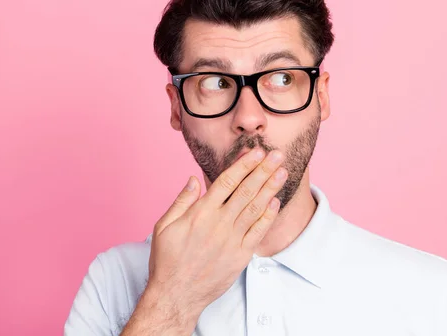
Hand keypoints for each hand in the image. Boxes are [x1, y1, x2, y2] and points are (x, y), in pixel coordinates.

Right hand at [147, 148, 287, 327]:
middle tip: (277, 155)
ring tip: (282, 172)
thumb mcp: (164, 226)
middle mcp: (219, 223)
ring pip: (255, 208)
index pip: (227, 181)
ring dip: (270, 188)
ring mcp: (232, 240)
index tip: (256, 151)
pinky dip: (268, 216)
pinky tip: (275, 201)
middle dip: (263, 170)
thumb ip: (182, 201)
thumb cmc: (167, 260)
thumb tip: (194, 179)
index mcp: (200, 213)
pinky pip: (258, 232)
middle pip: (246, 190)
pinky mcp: (241, 256)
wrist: (176, 295)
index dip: (244, 164)